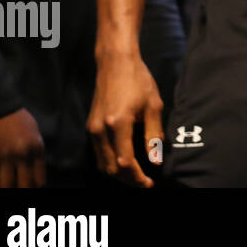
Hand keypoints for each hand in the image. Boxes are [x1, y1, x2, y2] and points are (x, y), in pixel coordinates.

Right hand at [0, 109, 45, 186]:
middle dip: (20, 190)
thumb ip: (35, 150)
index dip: (33, 186)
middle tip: (16, 188)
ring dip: (4, 189)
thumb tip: (34, 170)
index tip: (29, 187)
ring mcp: (4, 156)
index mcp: (36, 147)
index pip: (39, 179)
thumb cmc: (15, 117)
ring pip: (6, 186)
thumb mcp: (33, 131)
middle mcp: (22, 154)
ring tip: (2, 188)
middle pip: (24, 186)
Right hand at [88, 52, 162, 187]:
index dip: (137, 177)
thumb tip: (155, 161)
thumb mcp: (153, 106)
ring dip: (118, 174)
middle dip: (128, 180)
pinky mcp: (90, 126)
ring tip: (137, 176)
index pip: (124, 163)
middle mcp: (100, 130)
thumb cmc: (138, 80)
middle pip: (110, 168)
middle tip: (145, 183)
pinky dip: (110, 163)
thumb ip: (153, 135)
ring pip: (102, 164)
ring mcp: (92, 129)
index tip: (150, 182)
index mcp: (118, 124)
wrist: (115, 64)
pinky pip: (98, 153)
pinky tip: (124, 163)